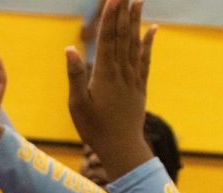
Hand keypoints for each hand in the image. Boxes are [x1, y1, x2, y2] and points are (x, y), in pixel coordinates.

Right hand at [67, 0, 156, 181]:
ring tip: (139, 1)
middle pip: (123, 36)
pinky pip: (145, 59)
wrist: (122, 147)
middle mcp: (121, 72)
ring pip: (135, 44)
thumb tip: (69, 49)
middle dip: (123, 12)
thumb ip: (75, 75)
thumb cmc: (94, 129)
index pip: (108, 39)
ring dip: (136, 21)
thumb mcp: (77, 105)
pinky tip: (153, 28)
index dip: (110, 17)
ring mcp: (133, 78)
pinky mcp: (140, 87)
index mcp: (104, 75)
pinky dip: (148, 42)